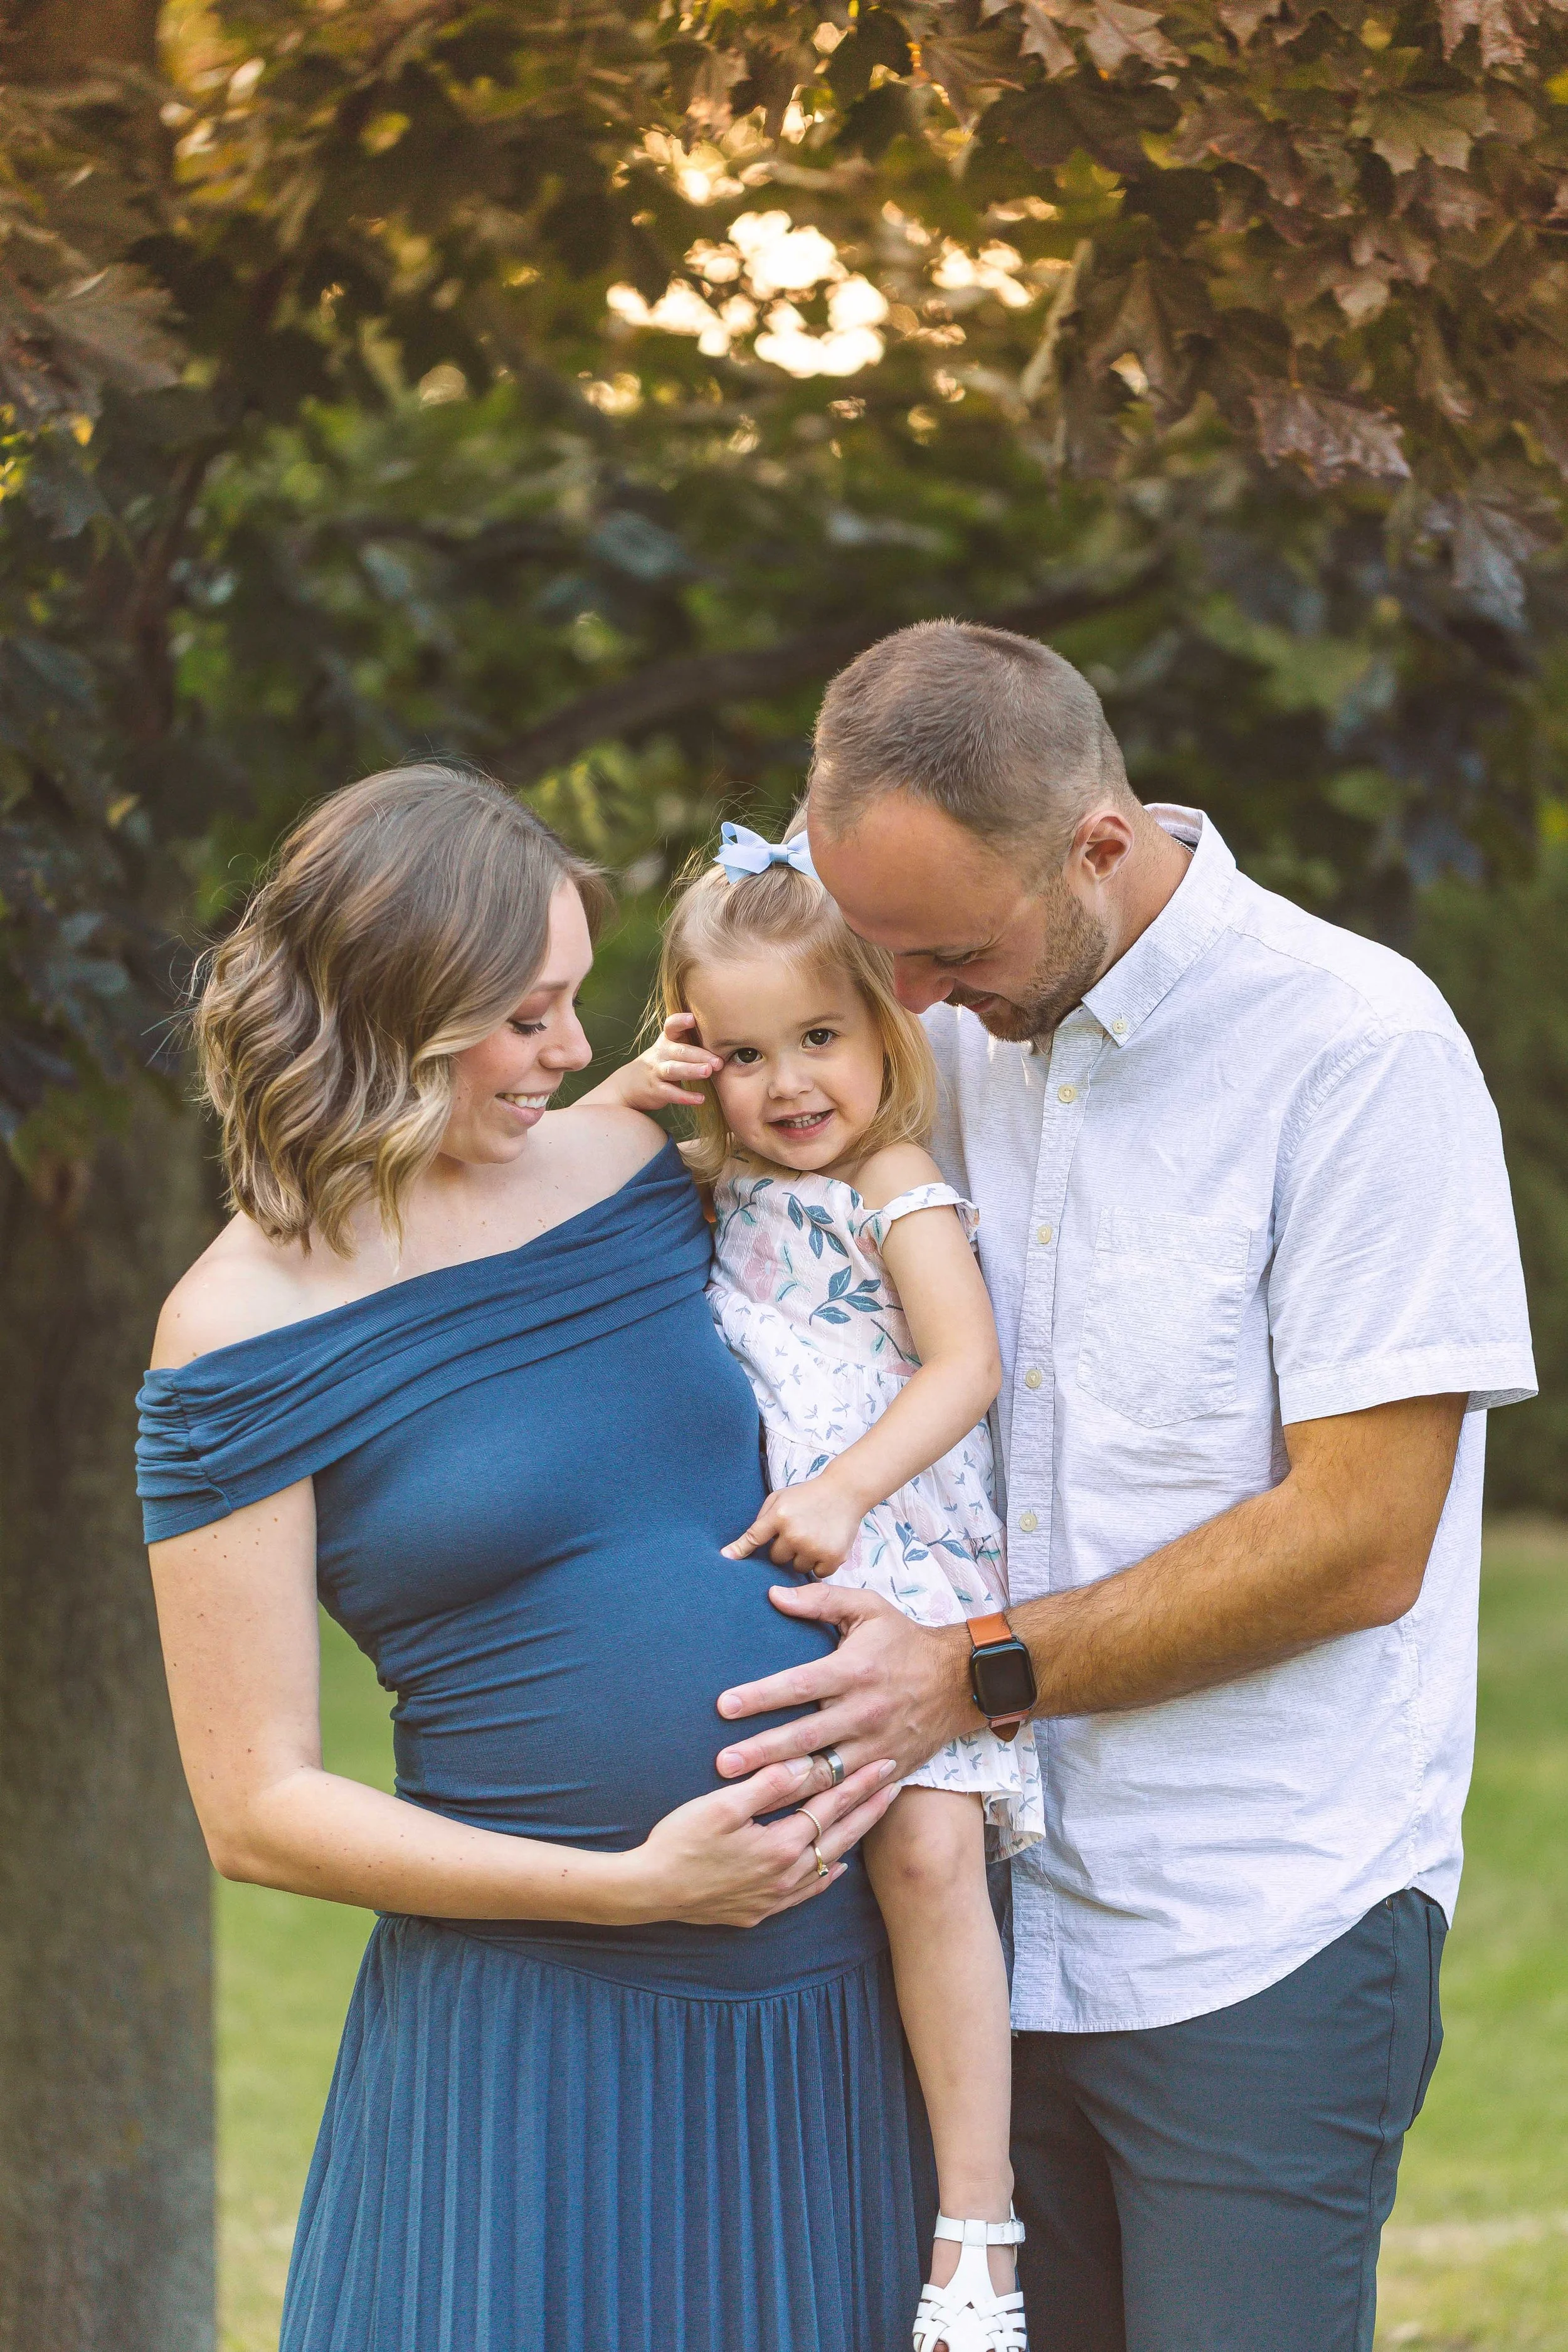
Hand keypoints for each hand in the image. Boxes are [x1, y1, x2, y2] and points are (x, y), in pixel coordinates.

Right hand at [606, 1013, 723, 1113]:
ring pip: (673, 1070)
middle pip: (680, 1051)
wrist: (629, 1084)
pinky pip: (670, 1093)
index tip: (692, 1019)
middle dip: (700, 1055)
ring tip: (707, 1072)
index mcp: (667, 1040)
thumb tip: (727, 1040)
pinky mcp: (655, 1090)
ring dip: (691, 1071)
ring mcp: (656, 1071)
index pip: (671, 1026)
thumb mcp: (671, 1048)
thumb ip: (691, 1043)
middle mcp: (660, 1053)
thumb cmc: (662, 1062)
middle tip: (718, 1061)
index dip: (680, 1022)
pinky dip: (685, 1096)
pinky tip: (700, 1099)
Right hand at [622, 1751, 899, 1927]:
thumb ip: (768, 1785)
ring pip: (828, 1865)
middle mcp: (786, 1875)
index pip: (832, 1807)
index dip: (860, 1783)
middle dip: (869, 1807)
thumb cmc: (681, 1841)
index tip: (886, 1764)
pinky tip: (837, 1869)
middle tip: (895, 1784)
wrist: (650, 1891)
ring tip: (872, 1816)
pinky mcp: (760, 1911)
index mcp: (780, 1845)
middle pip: (840, 1836)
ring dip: (852, 1838)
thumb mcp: (722, 1805)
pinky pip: (807, 1893)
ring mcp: (774, 1897)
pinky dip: (827, 1878)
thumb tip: (806, 1764)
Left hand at [714, 1582, 974, 1784]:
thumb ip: (820, 1600)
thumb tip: (773, 1594)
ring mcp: (877, 1746)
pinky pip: (850, 1793)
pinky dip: (822, 1806)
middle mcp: (864, 1711)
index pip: (799, 1685)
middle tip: (722, 1764)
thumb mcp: (869, 1608)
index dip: (760, 1696)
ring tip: (745, 1795)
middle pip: (804, 1737)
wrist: (960, 1680)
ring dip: (783, 1787)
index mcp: (854, 1671)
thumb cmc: (904, 1641)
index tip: (723, 1706)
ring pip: (824, 1774)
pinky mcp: (888, 1769)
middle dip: (761, 1752)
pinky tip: (790, 1816)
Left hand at [722, 1470, 869, 1575]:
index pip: (753, 1538)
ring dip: (802, 1557)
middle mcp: (795, 1533)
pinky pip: (816, 1574)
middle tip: (798, 1532)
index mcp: (780, 1516)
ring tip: (814, 1537)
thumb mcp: (781, 1497)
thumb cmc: (808, 1495)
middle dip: (784, 1549)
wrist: (845, 1491)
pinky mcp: (833, 1557)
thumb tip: (740, 1547)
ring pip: (796, 1568)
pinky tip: (825, 1545)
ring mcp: (814, 1547)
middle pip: (776, 1559)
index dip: (739, 1551)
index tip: (726, 1559)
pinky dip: (820, 1564)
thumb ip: (763, 1519)